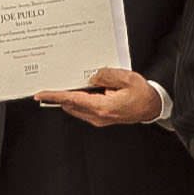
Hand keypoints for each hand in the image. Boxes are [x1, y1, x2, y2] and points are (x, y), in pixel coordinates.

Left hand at [36, 68, 161, 126]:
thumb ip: (105, 75)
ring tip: (66, 85)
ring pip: (76, 107)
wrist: (152, 107)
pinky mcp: (101, 117)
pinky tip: (81, 90)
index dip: (55, 96)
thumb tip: (91, 77)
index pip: (72, 100)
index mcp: (103, 106)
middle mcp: (98, 116)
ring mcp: (99, 118)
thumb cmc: (142, 94)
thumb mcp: (126, 78)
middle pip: (71, 105)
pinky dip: (78, 100)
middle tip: (49, 86)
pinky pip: (84, 108)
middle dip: (59, 96)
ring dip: (69, 98)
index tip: (41, 95)